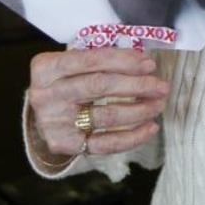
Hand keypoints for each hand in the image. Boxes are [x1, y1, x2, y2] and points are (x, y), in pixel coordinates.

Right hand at [28, 47, 169, 157]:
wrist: (42, 114)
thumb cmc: (65, 81)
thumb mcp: (72, 63)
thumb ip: (100, 59)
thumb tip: (143, 61)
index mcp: (47, 67)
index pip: (91, 60)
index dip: (123, 61)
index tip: (149, 64)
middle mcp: (46, 95)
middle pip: (100, 86)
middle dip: (137, 85)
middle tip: (161, 86)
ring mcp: (54, 122)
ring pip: (106, 115)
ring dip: (140, 110)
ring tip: (159, 103)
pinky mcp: (65, 145)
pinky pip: (105, 144)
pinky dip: (132, 137)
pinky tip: (150, 127)